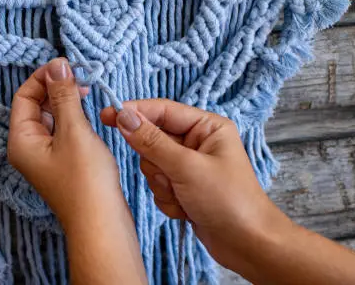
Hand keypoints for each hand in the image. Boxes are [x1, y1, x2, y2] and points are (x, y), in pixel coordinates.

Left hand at [8, 58, 125, 229]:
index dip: (42, 77)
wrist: (101, 224)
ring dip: (66, 101)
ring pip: (51, 118)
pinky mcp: (62, 162)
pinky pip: (62, 131)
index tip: (66, 65)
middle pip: (35, 106)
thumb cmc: (85, 180)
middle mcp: (27, 147)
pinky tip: (89, 112)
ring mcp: (45, 156)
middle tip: (81, 76)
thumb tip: (57, 65)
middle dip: (56, 87)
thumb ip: (64, 96)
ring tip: (87, 90)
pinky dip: (73, 117)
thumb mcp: (74, 131)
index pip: (24, 96)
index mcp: (21, 140)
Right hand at [100, 100, 291, 271]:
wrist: (247, 245)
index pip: (162, 110)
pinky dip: (166, 199)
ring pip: (151, 165)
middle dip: (157, 164)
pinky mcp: (183, 186)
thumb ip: (152, 141)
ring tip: (183, 197)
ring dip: (162, 185)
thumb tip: (124, 117)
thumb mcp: (187, 168)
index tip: (106, 115)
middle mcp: (197, 142)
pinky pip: (157, 185)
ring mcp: (188, 165)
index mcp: (206, 127)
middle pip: (152, 139)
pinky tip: (185, 208)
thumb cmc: (229, 201)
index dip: (133, 112)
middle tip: (172, 178)